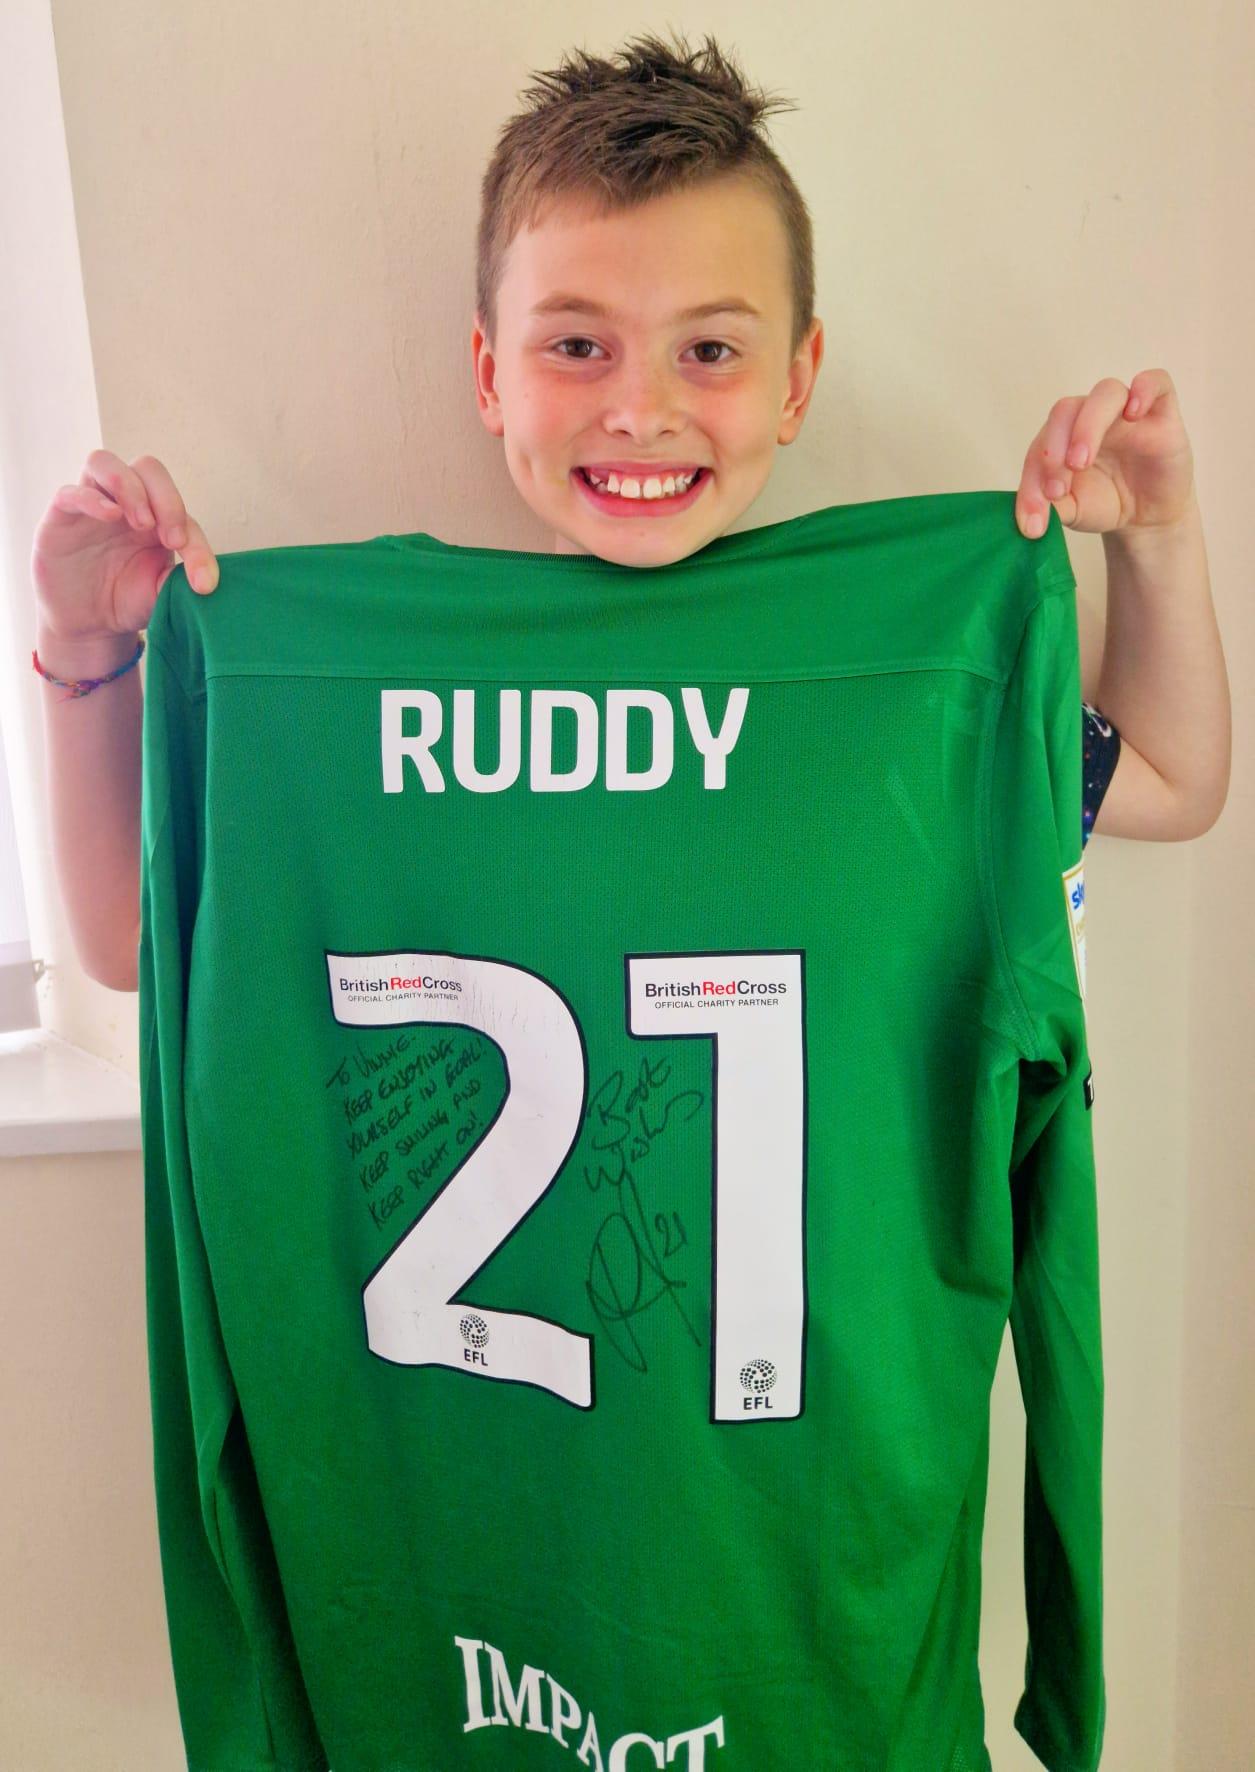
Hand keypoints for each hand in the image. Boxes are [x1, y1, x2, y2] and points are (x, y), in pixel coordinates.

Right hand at [31, 449, 219, 644]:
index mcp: (157, 516)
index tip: (202, 582)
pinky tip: (110, 515)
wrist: (89, 623)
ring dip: (129, 487)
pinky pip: (70, 492)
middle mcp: (125, 502)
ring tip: (143, 523)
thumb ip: (181, 579)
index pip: (181, 511)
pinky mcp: (61, 517)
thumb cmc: (127, 600)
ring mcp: (91, 504)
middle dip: (167, 499)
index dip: (197, 545)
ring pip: (104, 462)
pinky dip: (91, 499)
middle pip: (147, 468)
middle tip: (172, 540)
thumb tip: (204, 577)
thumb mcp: (161, 593)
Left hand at [1015, 368, 1196, 540]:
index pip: (1039, 447)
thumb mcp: (1074, 512)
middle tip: (1056, 491)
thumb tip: (1032, 519)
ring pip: (1105, 393)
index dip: (1031, 483)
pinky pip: (1157, 382)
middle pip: (1066, 410)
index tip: (1033, 522)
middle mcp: (1090, 418)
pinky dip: (1144, 389)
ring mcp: (1125, 412)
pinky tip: (1133, 413)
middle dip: (1052, 451)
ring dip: (1087, 426)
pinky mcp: (1162, 413)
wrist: (1147, 516)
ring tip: (1079, 462)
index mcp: (1062, 437)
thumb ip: (1053, 508)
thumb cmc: (1105, 504)